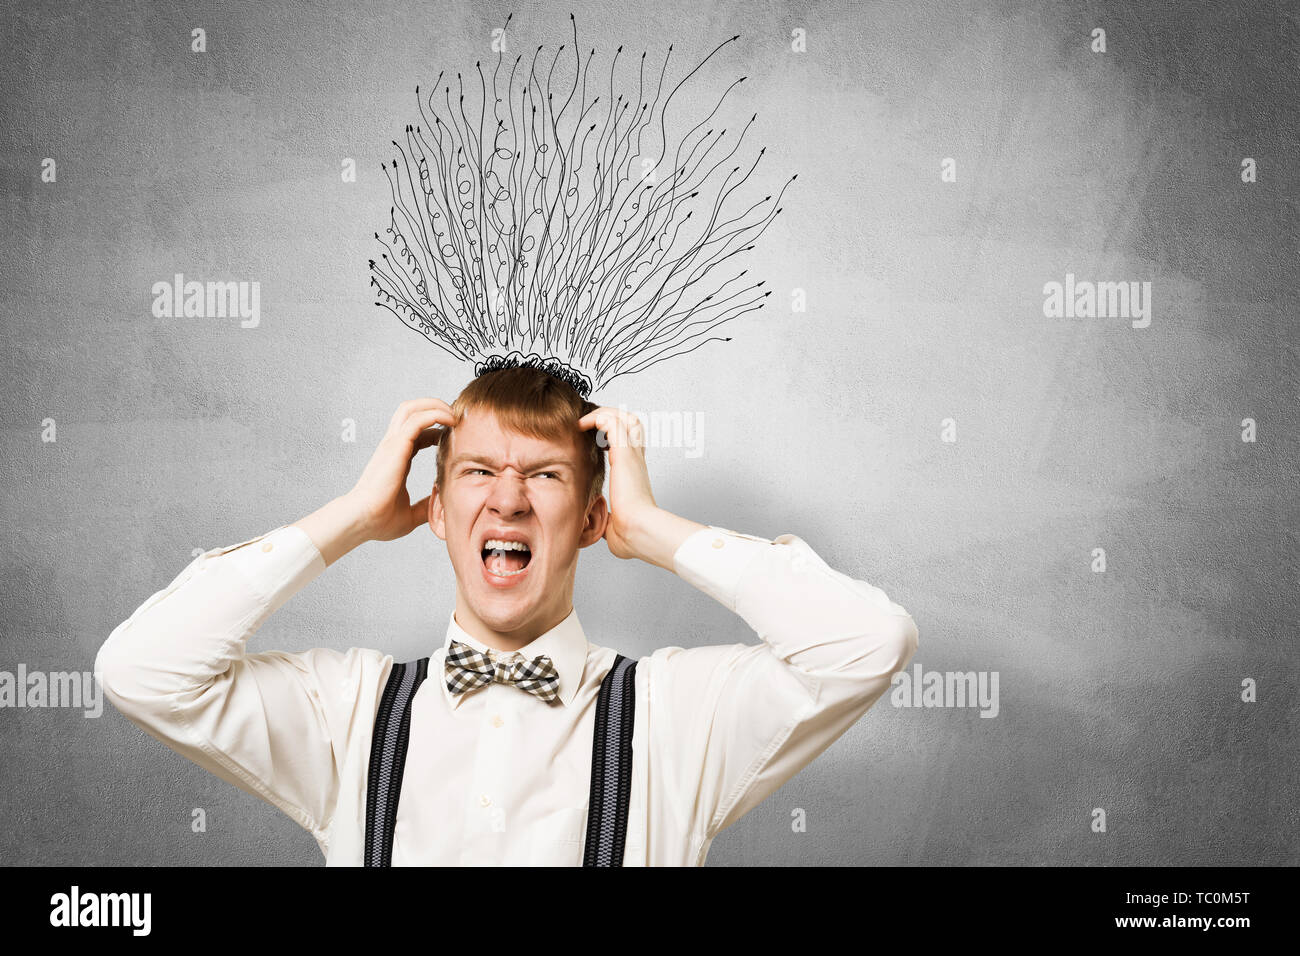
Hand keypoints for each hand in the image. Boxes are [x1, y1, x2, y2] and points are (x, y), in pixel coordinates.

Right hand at [344, 398, 453, 541]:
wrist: (362, 521)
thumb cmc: (379, 520)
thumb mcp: (411, 514)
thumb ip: (426, 506)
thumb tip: (441, 505)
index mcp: (396, 458)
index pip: (416, 431)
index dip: (436, 428)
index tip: (454, 434)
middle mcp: (392, 446)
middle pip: (411, 410)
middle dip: (435, 406)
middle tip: (457, 416)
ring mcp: (392, 444)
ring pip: (412, 408)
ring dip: (435, 405)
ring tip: (454, 414)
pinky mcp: (395, 446)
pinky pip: (417, 420)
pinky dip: (435, 415)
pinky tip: (450, 422)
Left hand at [576, 405, 659, 560]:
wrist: (639, 532)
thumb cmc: (630, 534)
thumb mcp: (614, 524)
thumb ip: (605, 519)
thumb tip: (596, 526)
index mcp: (635, 473)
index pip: (630, 442)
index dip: (614, 435)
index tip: (596, 440)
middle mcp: (636, 460)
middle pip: (632, 422)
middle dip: (611, 416)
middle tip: (591, 424)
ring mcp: (632, 455)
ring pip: (624, 416)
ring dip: (603, 413)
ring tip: (585, 421)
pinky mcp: (623, 454)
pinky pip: (612, 421)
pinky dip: (597, 417)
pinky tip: (582, 425)